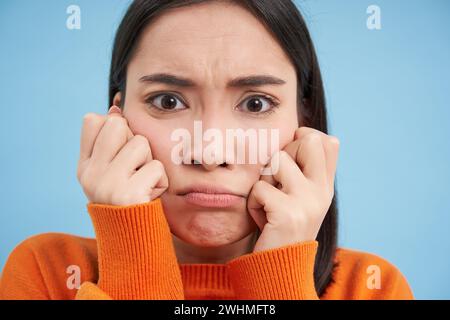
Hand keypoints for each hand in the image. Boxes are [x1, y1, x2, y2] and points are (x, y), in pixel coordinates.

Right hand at [77, 106, 167, 205]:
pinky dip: (160, 181)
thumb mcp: (115, 171)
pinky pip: (156, 167)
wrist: (135, 239)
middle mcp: (90, 174)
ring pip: (141, 143)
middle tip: (135, 167)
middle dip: (135, 141)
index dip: (113, 125)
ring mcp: (106, 184)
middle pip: (118, 124)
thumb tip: (115, 108)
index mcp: (85, 166)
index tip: (121, 146)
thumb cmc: (130, 200)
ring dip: (150, 161)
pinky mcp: (127, 194)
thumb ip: (113, 143)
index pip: (92, 120)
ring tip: (143, 181)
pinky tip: (150, 194)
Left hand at [247, 127, 339, 252]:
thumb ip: (304, 171)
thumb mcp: (301, 199)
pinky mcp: (288, 213)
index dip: (306, 137)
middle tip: (277, 182)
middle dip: (282, 155)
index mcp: (325, 186)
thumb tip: (300, 134)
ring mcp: (308, 201)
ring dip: (263, 180)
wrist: (280, 267)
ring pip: (276, 160)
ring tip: (268, 202)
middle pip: (307, 141)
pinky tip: (263, 219)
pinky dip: (253, 203)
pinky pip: (259, 188)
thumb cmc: (281, 228)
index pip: (329, 142)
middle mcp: (322, 191)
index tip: (291, 153)